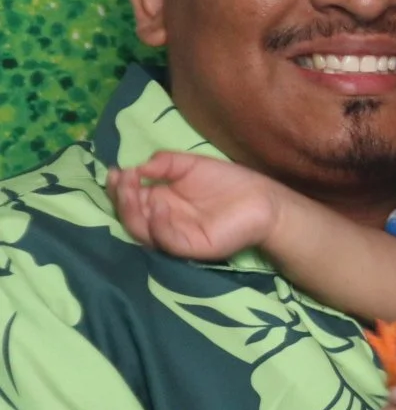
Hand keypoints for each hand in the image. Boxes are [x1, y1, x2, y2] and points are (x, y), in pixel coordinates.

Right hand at [108, 150, 289, 260]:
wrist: (263, 199)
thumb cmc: (228, 182)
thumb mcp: (190, 165)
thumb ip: (164, 162)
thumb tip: (137, 166)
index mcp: (160, 202)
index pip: (129, 199)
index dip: (119, 186)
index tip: (117, 170)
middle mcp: (163, 221)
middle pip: (130, 216)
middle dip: (120, 197)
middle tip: (123, 179)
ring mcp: (176, 235)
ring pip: (141, 231)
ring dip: (130, 210)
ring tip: (132, 188)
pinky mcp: (192, 247)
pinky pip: (167, 240)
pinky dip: (157, 225)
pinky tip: (157, 206)